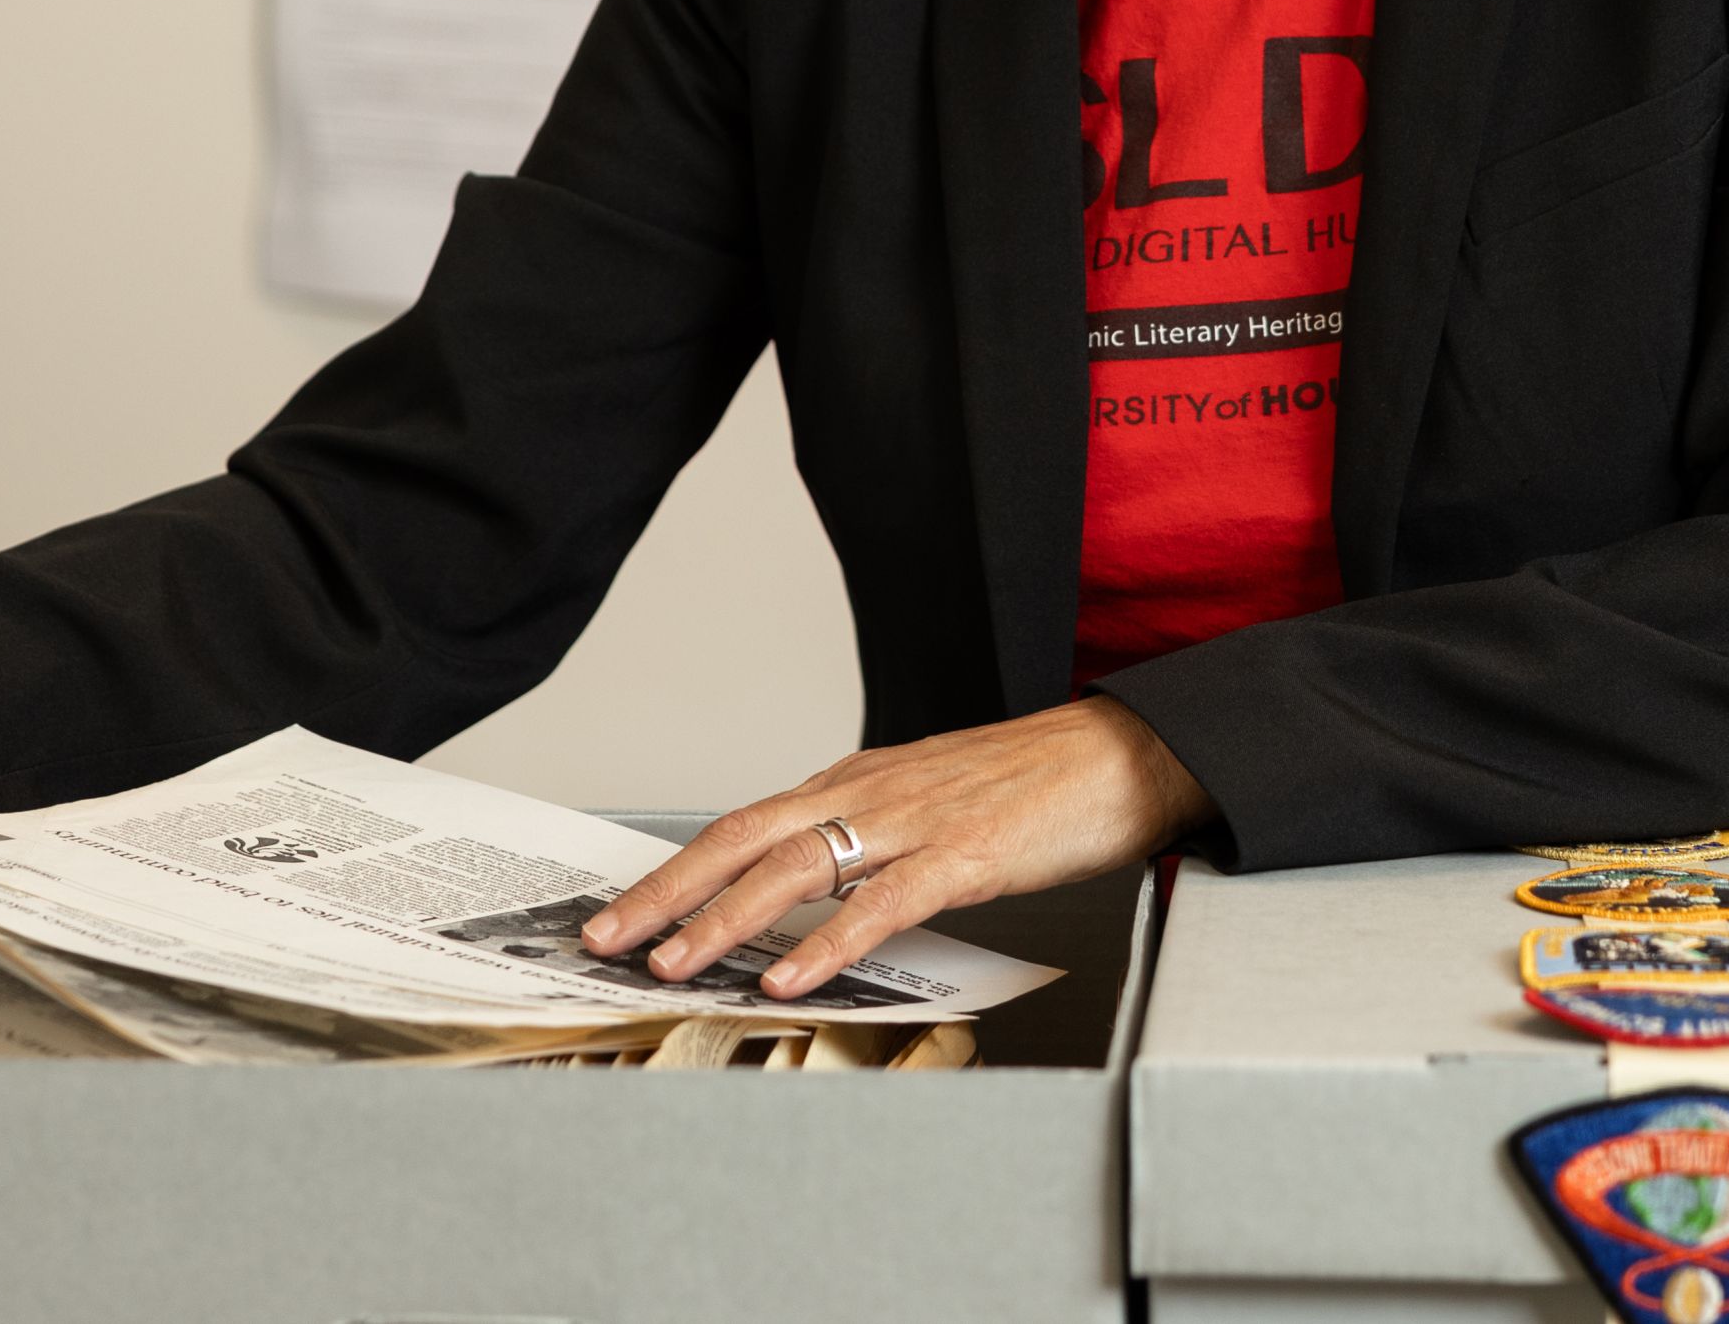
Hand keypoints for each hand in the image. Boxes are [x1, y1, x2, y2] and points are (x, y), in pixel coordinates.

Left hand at [580, 695, 1212, 999]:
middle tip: (606, 940)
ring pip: (794, 868)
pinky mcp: (965, 854)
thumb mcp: (926, 801)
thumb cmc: (1032, 783)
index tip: (620, 910)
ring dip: (724, 920)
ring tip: (675, 966)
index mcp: (855, 782)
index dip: (673, 869)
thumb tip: (806, 882)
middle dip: (667, 892)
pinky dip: (827, 942)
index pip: (741, 825)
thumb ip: (865, 836)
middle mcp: (868, 793)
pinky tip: (789, 975)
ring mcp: (914, 822)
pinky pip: (881, 902)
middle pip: (742, 839)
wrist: (1123, 753)